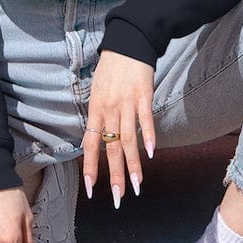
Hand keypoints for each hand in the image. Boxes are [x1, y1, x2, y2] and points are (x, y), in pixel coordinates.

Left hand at [81, 49, 155, 206]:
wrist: (126, 43)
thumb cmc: (110, 69)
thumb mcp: (97, 91)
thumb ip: (99, 115)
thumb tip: (98, 137)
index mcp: (95, 109)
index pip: (90, 145)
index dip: (90, 168)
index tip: (91, 190)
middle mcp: (109, 109)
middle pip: (111, 148)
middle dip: (115, 176)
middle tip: (118, 199)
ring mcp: (127, 103)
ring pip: (128, 140)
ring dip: (133, 166)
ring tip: (137, 186)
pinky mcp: (143, 96)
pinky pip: (145, 120)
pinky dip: (148, 136)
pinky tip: (151, 154)